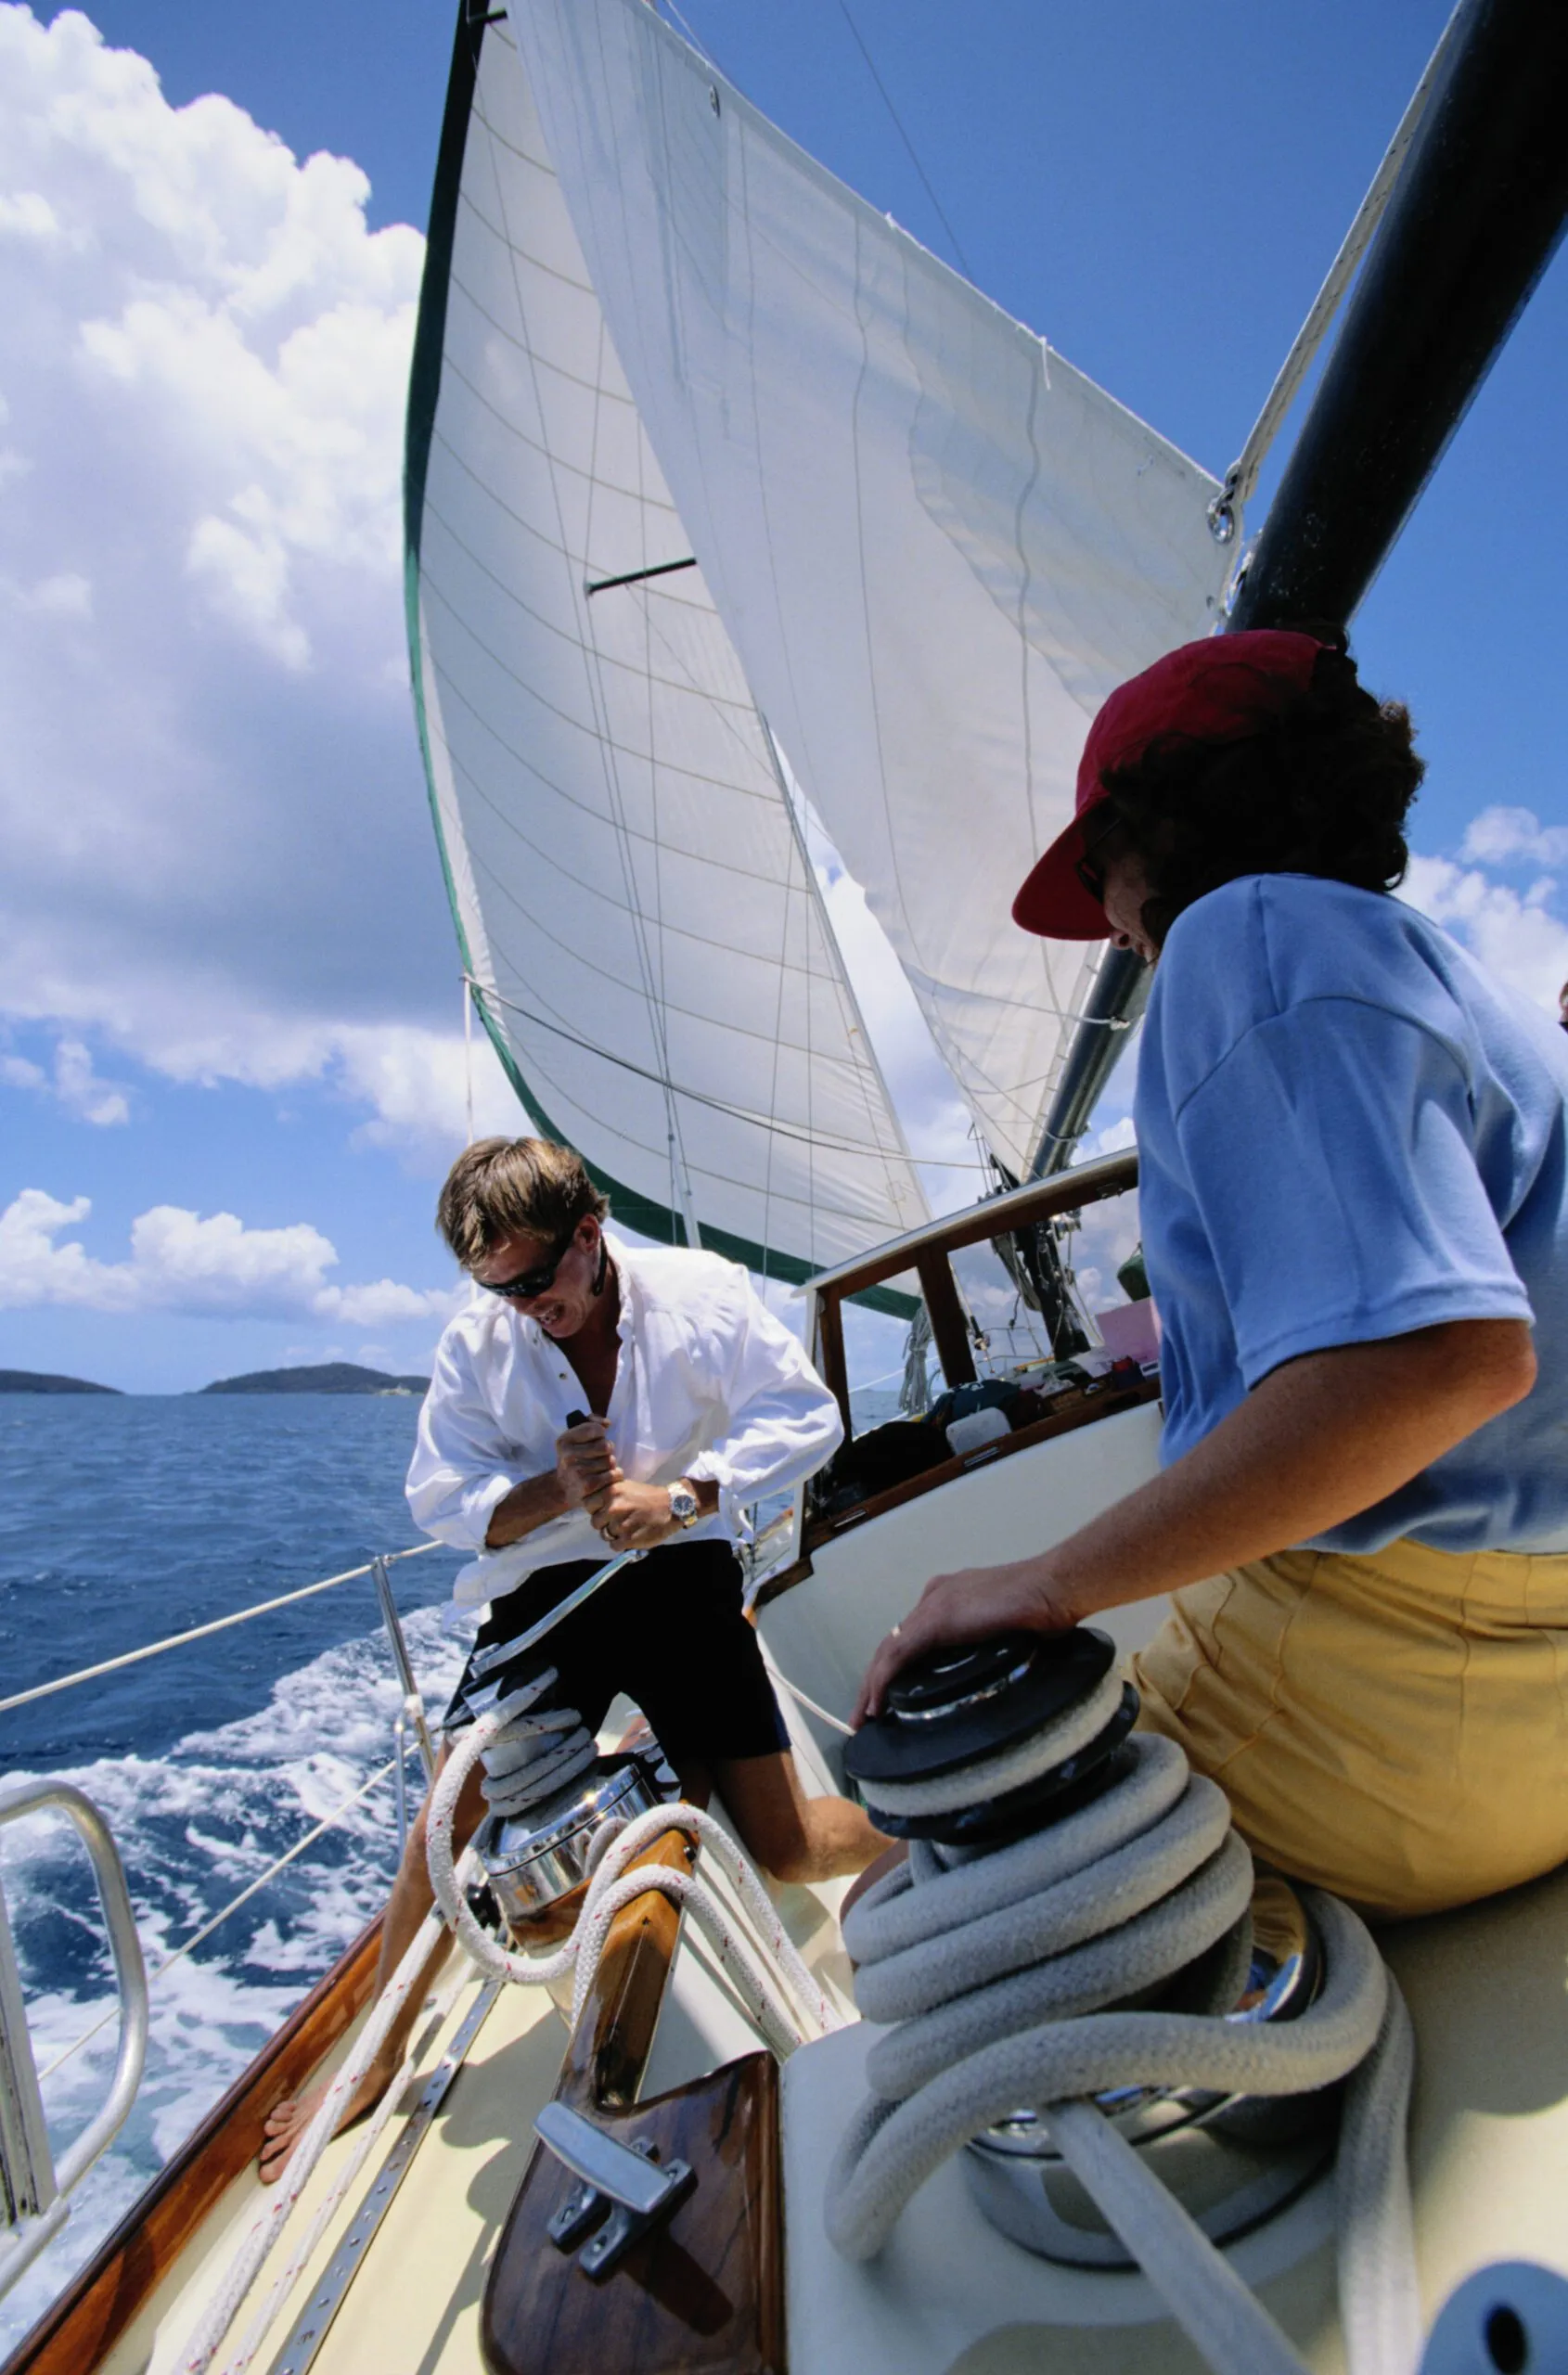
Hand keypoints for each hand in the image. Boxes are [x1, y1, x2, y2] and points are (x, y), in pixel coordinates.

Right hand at [554, 1418, 619, 1510]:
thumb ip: (591, 1423)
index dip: (600, 1434)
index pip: (597, 1429)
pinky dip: (615, 1476)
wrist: (565, 1489)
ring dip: (611, 1465)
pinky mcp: (587, 1487)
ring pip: (611, 1461)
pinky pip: (613, 1475)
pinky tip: (607, 1479)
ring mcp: (577, 1473)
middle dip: (607, 1451)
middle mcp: (568, 1456)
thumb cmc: (576, 1459)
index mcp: (564, 1441)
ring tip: (602, 1469)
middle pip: (606, 1445)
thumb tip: (607, 1423)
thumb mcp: (576, 1439)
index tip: (594, 1441)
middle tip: (599, 1458)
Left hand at [587, 1476, 681, 1550]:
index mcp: (611, 1491)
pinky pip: (615, 1546)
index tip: (606, 1510)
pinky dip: (622, 1544)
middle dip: (605, 1523)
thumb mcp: (625, 1487)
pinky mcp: (629, 1539)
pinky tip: (632, 1535)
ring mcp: (621, 1523)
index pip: (588, 1504)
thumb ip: (608, 1494)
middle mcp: (614, 1507)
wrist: (672, 1507)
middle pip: (595, 1522)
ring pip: (605, 1535)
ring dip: (615, 1534)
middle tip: (619, 1520)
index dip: (596, 1509)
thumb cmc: (647, 1497)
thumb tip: (591, 1504)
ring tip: (629, 1527)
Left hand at [852, 1556, 1077, 1726]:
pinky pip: (898, 1655)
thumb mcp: (1008, 1631)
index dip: (895, 1668)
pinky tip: (878, 1704)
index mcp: (950, 1597)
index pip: (911, 1638)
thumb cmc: (1045, 1609)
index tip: (888, 1696)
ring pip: (889, 1651)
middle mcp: (935, 1597)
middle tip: (865, 1715)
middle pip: (893, 1644)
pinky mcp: (937, 1619)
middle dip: (875, 1680)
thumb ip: (990, 1645)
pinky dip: (883, 1681)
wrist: (1054, 1588)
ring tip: (865, 1718)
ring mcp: (934, 1605)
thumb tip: (993, 1676)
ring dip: (872, 1686)